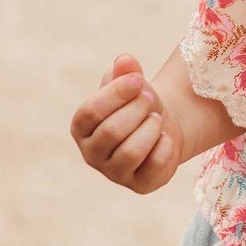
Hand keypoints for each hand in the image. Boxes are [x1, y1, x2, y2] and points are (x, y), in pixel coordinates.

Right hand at [70, 52, 183, 193]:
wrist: (163, 127)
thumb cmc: (139, 104)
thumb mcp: (132, 84)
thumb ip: (125, 71)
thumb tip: (124, 60)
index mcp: (81, 127)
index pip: (90, 112)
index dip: (116, 93)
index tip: (139, 80)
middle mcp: (91, 154)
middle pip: (112, 131)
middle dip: (138, 110)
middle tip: (149, 100)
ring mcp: (114, 173)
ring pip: (131, 151)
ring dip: (151, 128)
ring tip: (156, 118)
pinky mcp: (139, 185)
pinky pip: (153, 165)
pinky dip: (164, 146)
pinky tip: (165, 137)